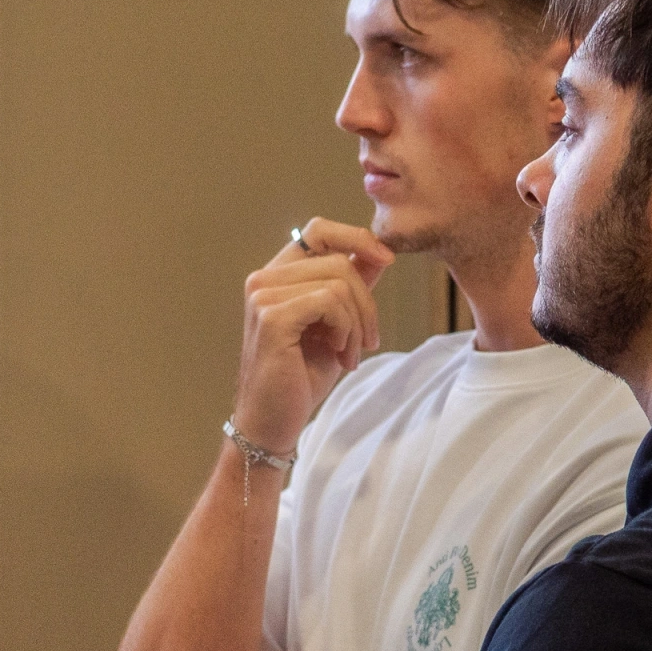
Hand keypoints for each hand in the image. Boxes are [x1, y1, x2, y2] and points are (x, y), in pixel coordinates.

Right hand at [233, 218, 392, 455]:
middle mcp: (264, 278)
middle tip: (367, 341)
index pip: (319, 230)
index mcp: (278, 275)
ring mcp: (263, 295)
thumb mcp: (338, 325)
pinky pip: (330, 302)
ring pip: (339, 281)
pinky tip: (339, 354)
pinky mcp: (272, 316)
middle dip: (367, 302)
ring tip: (349, 353)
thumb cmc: (303, 375)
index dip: (357, 237)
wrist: (275, 420)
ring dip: (357, 322)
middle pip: (339, 259)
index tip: (387, 260)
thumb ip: (353, 287)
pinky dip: (345, 329)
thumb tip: (378, 253)